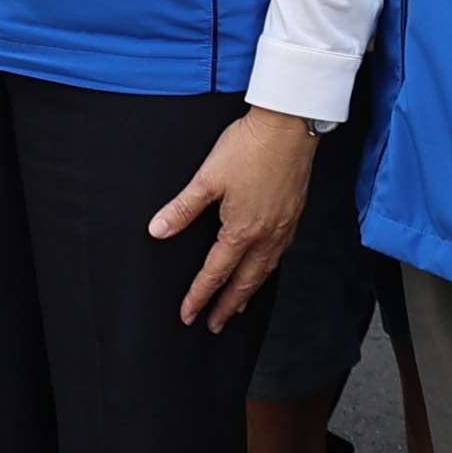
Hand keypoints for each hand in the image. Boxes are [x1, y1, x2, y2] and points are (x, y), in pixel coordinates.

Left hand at [148, 107, 319, 328]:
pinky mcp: (294, 215)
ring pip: (264, 272)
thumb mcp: (207, 178)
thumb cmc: (249, 148)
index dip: (199, 296)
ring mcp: (283, 227)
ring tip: (238, 307)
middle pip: (244, 283)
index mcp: (242, 231)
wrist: (290, 127)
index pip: (215, 273)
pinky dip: (267, 270)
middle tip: (214, 325)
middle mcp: (266, 236)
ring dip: (248, 293)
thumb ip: (182, 209)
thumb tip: (157, 231)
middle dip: (226, 307)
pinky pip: (279, 255)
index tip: (188, 315)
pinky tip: (263, 268)